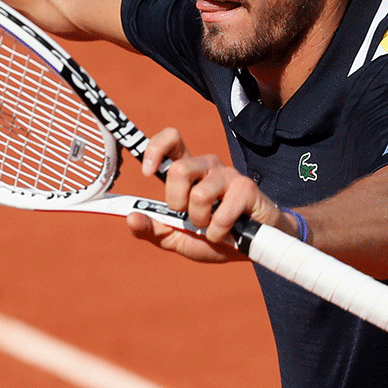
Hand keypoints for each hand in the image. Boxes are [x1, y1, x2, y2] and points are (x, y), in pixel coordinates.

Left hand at [127, 128, 290, 262]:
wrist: (255, 247)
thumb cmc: (215, 237)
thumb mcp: (178, 238)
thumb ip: (153, 229)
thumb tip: (131, 218)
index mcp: (189, 172)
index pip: (172, 139)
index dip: (156, 148)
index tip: (148, 172)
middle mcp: (207, 167)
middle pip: (179, 170)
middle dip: (177, 203)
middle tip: (189, 217)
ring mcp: (228, 174)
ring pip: (199, 195)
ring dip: (201, 222)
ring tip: (212, 228)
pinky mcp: (247, 187)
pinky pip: (221, 213)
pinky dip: (219, 232)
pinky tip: (228, 234)